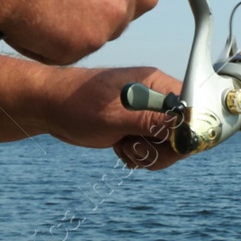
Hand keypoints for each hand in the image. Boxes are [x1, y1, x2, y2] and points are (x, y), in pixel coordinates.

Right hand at [0, 0, 160, 64]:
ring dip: (70, 33)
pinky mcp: (84, 44)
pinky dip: (47, 46)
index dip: (127, 1)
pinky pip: (67, 54)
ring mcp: (108, 19)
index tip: (111, 4)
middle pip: (122, 18)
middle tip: (63, 10)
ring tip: (39, 8)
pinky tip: (29, 23)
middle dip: (99, 20)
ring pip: (94, 38)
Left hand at [36, 65, 185, 169]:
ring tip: (124, 149)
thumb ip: (149, 121)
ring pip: (168, 144)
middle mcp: (157, 97)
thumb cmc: (77, 103)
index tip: (173, 147)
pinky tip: (121, 149)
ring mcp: (148, 112)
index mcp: (156, 84)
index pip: (191, 107)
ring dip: (149, 154)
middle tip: (136, 150)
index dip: (188, 130)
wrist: (49, 107)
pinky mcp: (138, 126)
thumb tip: (183, 126)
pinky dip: (140, 156)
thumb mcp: (113, 116)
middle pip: (183, 130)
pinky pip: (153, 148)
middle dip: (164, 149)